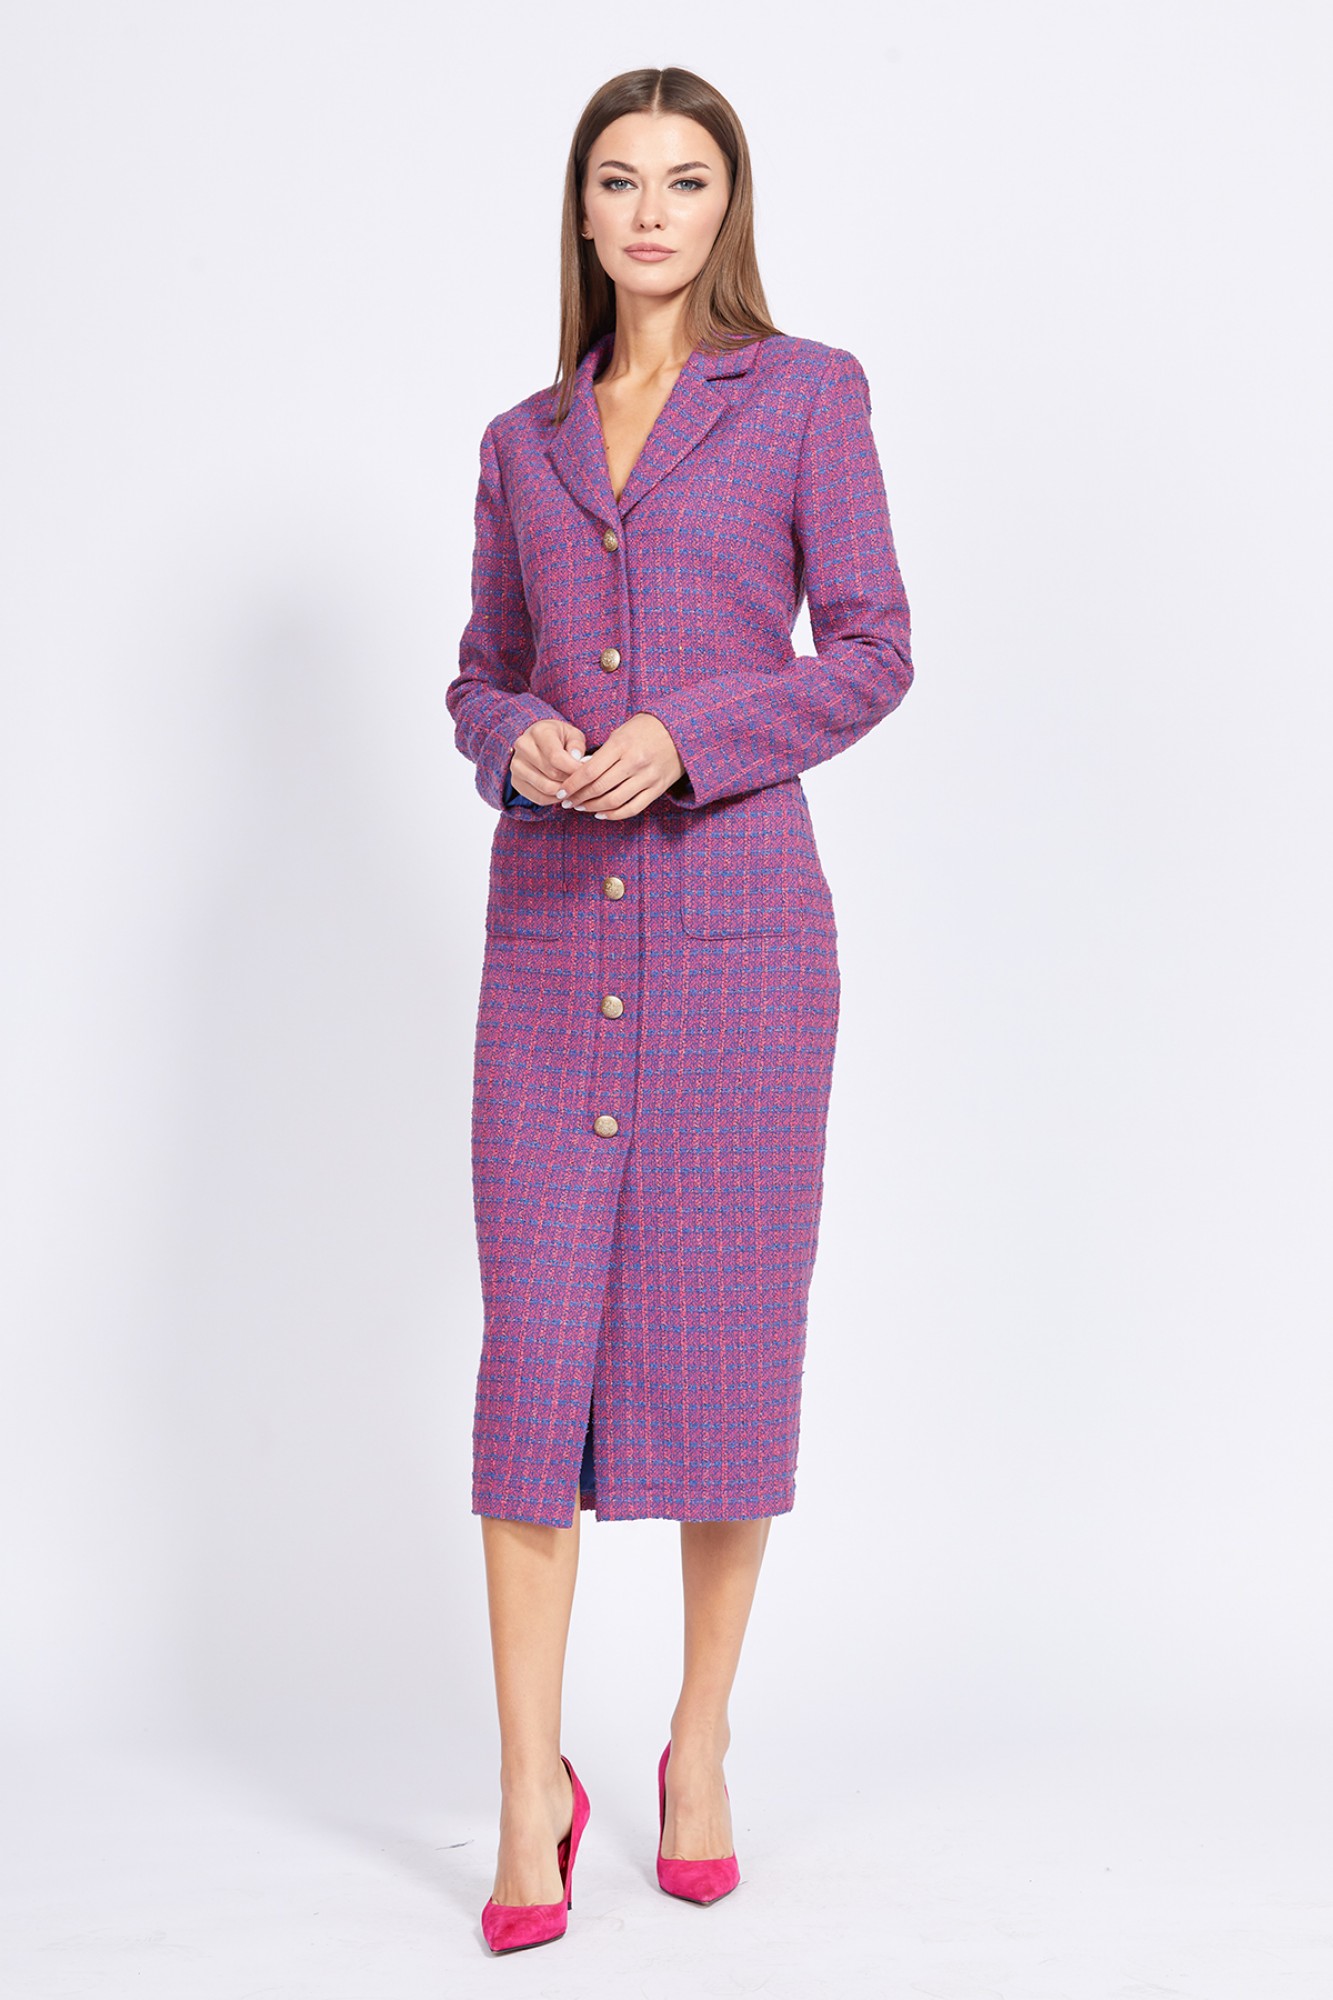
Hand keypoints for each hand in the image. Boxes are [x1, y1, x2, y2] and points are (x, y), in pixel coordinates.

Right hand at [508, 716, 587, 804]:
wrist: (538, 742)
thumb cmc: (559, 738)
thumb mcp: (572, 735)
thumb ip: (577, 745)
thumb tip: (577, 759)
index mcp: (538, 732)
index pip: (556, 757)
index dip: (573, 768)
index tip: (585, 772)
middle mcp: (523, 747)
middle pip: (552, 774)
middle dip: (571, 780)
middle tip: (581, 781)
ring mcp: (516, 765)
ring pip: (545, 788)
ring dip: (563, 791)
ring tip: (573, 787)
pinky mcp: (516, 781)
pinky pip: (538, 798)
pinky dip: (554, 799)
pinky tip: (562, 792)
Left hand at [555, 713, 685, 819]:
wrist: (682, 730)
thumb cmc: (646, 728)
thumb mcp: (622, 732)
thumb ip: (603, 753)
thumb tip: (581, 772)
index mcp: (621, 745)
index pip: (589, 771)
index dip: (572, 784)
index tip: (561, 791)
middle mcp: (634, 763)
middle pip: (599, 788)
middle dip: (579, 798)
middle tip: (567, 802)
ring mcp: (647, 778)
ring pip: (614, 801)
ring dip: (593, 808)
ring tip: (581, 808)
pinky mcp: (657, 789)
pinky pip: (632, 808)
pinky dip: (614, 815)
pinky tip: (601, 814)